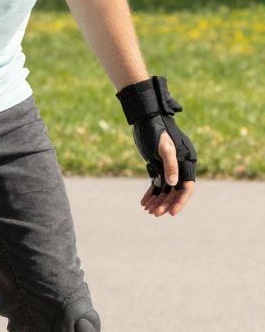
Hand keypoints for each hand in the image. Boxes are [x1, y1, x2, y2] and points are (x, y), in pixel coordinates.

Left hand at [117, 75, 195, 219]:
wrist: (145, 118)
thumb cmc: (156, 130)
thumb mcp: (162, 146)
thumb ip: (170, 164)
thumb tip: (173, 184)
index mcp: (187, 160)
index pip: (187, 186)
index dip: (180, 201)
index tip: (171, 213)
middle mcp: (180, 165)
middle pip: (175, 190)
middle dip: (166, 203)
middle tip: (154, 214)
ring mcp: (168, 166)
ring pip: (165, 188)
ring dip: (157, 200)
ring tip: (147, 211)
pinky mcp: (158, 165)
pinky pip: (157, 183)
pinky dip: (151, 193)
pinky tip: (143, 202)